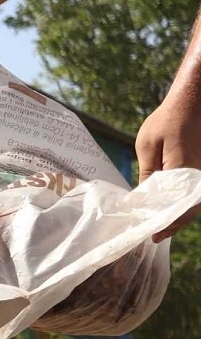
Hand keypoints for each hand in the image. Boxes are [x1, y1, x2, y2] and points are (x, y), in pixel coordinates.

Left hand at [135, 92, 200, 240]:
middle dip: (172, 224)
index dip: (165, 224)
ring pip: (194, 203)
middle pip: (188, 209)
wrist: (193, 102)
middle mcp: (199, 176)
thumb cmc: (167, 121)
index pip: (176, 206)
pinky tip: (168, 207)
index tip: (152, 237)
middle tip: (154, 236)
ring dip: (178, 215)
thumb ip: (148, 173)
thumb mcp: (148, 145)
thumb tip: (143, 199)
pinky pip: (195, 192)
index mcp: (184, 170)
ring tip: (159, 227)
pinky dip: (183, 202)